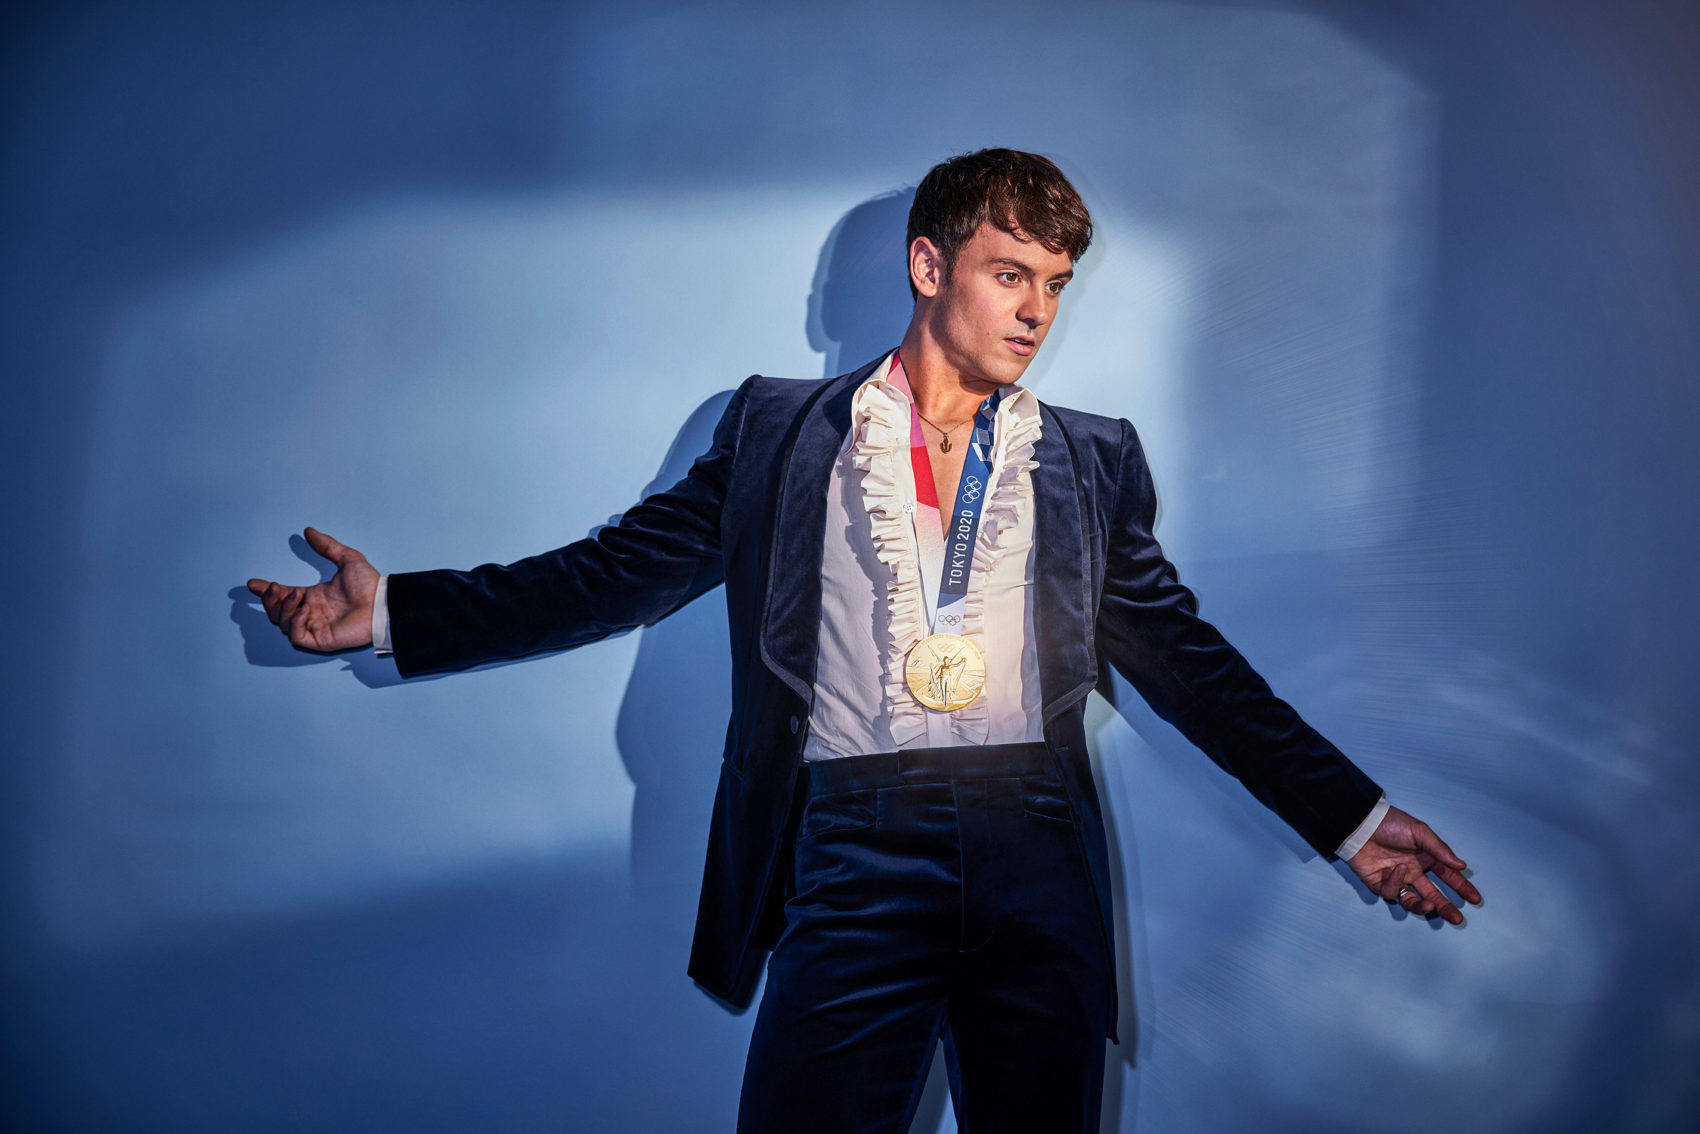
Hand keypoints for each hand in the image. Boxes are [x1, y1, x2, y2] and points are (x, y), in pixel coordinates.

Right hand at [247, 527, 379, 651]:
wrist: (382, 602)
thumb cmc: (369, 584)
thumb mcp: (346, 558)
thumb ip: (327, 545)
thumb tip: (308, 531)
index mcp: (313, 597)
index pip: (283, 596)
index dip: (266, 591)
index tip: (253, 583)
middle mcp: (311, 613)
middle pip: (277, 612)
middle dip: (270, 600)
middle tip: (276, 588)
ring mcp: (315, 627)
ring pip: (283, 623)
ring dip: (283, 608)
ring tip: (295, 595)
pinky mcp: (320, 640)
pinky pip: (296, 636)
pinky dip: (295, 623)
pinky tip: (305, 610)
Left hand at [1347, 806, 1482, 924]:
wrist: (1361, 824)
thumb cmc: (1390, 824)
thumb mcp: (1419, 832)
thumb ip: (1440, 850)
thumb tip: (1461, 865)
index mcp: (1424, 858)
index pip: (1447, 876)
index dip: (1461, 887)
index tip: (1474, 899)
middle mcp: (1412, 871)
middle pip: (1431, 894)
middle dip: (1444, 907)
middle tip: (1456, 919)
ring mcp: (1396, 879)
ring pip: (1412, 901)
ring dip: (1422, 907)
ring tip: (1430, 906)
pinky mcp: (1378, 883)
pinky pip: (1391, 892)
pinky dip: (1395, 883)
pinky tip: (1395, 869)